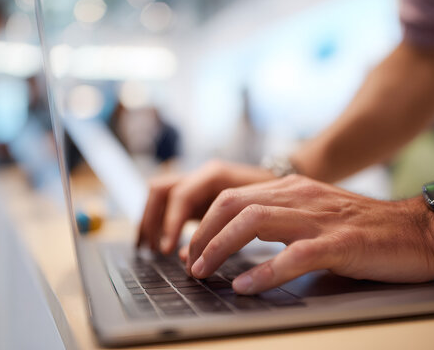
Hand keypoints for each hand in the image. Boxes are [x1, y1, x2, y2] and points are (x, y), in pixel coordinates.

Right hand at [138, 160, 275, 252]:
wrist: (285, 183)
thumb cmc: (278, 201)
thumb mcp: (261, 214)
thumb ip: (230, 233)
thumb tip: (193, 259)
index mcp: (216, 175)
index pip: (181, 196)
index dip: (171, 223)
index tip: (168, 250)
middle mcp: (201, 174)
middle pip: (160, 190)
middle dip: (153, 221)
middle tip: (154, 251)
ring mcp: (197, 182)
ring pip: (158, 193)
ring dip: (149, 220)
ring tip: (148, 249)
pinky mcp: (196, 195)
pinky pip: (166, 202)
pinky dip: (157, 221)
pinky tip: (158, 244)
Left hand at [185, 174, 433, 293]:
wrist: (416, 230)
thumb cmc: (362, 228)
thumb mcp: (313, 213)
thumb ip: (279, 219)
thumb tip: (239, 241)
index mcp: (291, 189)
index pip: (233, 197)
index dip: (204, 222)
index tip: (191, 248)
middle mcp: (299, 196)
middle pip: (234, 204)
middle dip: (203, 233)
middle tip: (190, 262)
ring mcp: (319, 218)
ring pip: (255, 221)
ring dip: (221, 247)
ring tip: (203, 272)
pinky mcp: (340, 242)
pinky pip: (294, 255)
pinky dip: (265, 271)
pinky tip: (246, 286)